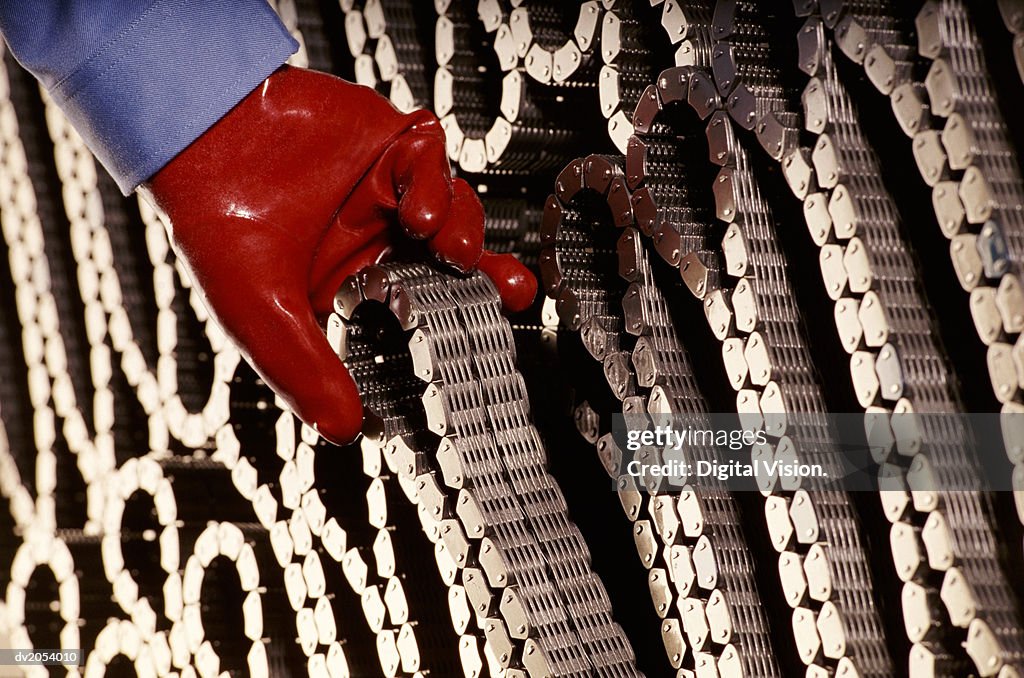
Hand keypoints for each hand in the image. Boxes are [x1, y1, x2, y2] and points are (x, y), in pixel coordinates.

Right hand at [141, 65, 536, 444]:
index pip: (417, 313)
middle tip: (514, 294)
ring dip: (462, 233)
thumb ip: (307, 370)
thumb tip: (347, 433)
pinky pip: (432, 162)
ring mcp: (385, 192)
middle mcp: (377, 240)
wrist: (197, 140)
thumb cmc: (218, 230)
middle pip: (452, 264)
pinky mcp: (389, 144)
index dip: (449, 330)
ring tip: (453, 252)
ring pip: (453, 215)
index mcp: (354, 285)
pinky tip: (415, 210)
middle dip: (488, 280)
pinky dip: (434, 185)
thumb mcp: (263, 316)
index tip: (475, 352)